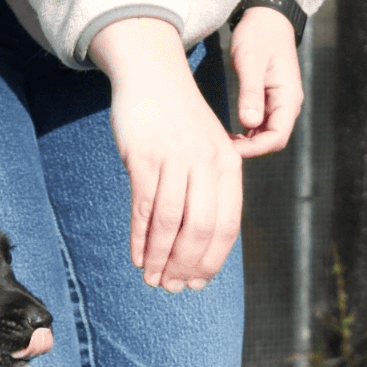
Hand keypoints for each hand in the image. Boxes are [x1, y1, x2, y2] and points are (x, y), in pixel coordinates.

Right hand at [89, 17, 241, 291]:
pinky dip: (140, 238)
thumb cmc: (178, 121)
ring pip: (170, 223)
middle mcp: (207, 163)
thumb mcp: (205, 151)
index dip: (211, 260)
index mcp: (228, 166)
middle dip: (185, 265)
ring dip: (160, 258)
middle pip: (199, 229)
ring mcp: (175, 160)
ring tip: (152, 280)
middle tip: (171, 288)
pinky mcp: (144, 158)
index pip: (226, 225)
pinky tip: (137, 258)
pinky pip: (144, 208)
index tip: (197, 283)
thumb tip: (200, 241)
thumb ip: (208, 189)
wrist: (153, 78)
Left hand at [230, 6, 303, 157]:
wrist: (266, 17)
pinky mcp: (268, 102)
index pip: (277, 137)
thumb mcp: (251, 63)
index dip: (254, 149)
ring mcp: (278, 104)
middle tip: (219, 148)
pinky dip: (243, 135)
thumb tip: (250, 122)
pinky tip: (225, 134)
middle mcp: (287, 104)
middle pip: (271, 141)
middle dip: (248, 149)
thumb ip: (251, 93)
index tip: (229, 149)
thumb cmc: (259, 35)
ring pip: (264, 136)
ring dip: (244, 144)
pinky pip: (258, 127)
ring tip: (219, 142)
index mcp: (288, 97)